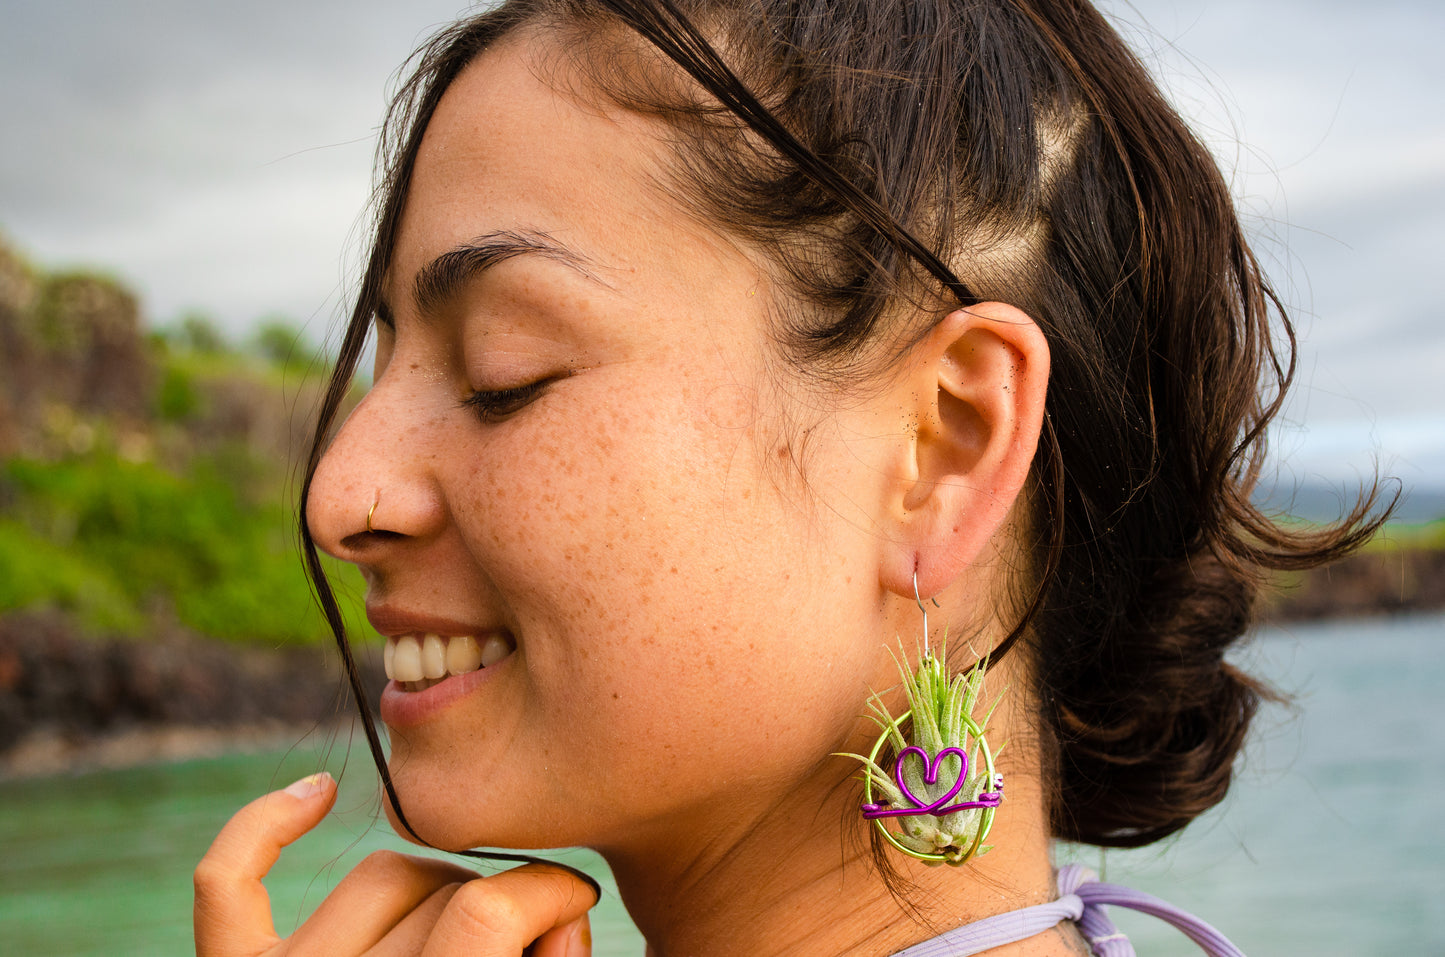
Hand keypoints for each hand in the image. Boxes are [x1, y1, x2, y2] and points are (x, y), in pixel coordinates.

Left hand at [195, 773, 595, 955]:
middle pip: (447, 895)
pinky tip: (315, 796)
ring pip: (382, 876)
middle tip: (537, 939)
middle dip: (511, 902)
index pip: (486, 914)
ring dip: (439, 884)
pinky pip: (229, 882)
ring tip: (469, 923)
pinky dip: (262, 828)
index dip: (553, 895)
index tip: (576, 905)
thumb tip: (564, 910)